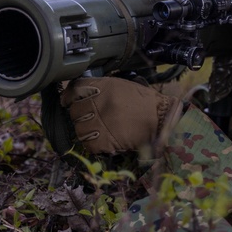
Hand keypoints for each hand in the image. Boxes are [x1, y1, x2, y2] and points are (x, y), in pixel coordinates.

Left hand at [59, 77, 181, 154]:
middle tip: (91, 119)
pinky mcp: (105, 141)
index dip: (69, 97)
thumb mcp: (124, 86)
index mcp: (103, 87)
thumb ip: (104, 88)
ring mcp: (100, 123)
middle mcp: (98, 103)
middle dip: (80, 116)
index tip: (68, 102)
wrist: (163, 120)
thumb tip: (86, 94)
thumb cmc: (147, 102)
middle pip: (75, 112)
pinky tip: (104, 142)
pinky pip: (89, 145)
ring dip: (87, 132)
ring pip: (79, 130)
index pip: (74, 89)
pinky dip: (95, 146)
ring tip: (98, 132)